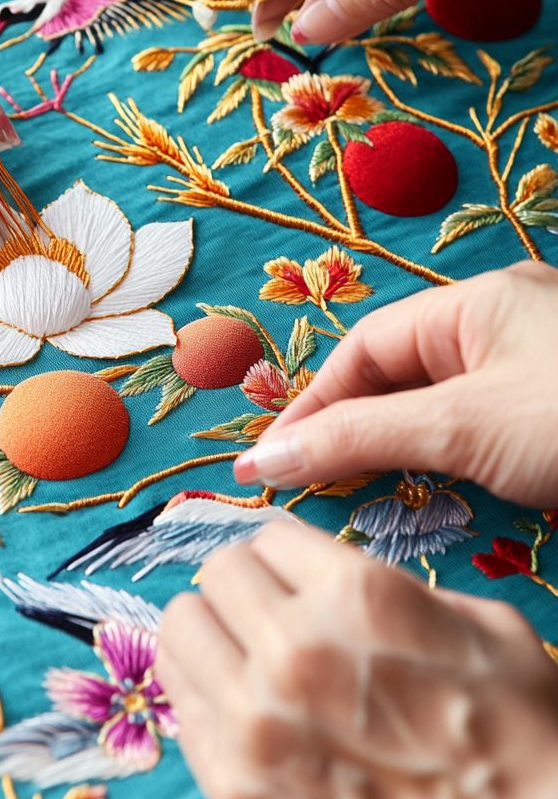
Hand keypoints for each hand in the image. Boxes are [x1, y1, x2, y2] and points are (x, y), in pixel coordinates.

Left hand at [157, 522, 557, 798]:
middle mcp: (292, 648)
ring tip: (240, 657)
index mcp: (353, 593)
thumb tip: (327, 578)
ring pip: (180, 631)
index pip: (267, 537)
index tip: (294, 581)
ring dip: (210, 634)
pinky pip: (180, 708)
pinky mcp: (236, 791)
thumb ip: (389, 586)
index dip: (286, 560)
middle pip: (216, 575)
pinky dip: (203, 696)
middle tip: (266, 617)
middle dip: (243, 589)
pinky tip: (237, 708)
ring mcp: (256, 724)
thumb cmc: (517, 736)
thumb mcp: (477, 622)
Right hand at [233, 262, 557, 508]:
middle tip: (301, 483)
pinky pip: (478, 431)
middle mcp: (503, 324)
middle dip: (349, 428)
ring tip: (350, 496)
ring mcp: (534, 370)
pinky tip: (427, 495)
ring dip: (397, 449)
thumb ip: (365, 438)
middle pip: (399, 376)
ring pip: (438, 408)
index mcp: (478, 302)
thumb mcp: (466, 426)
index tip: (270, 459)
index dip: (313, 404)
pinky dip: (444, 461)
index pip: (367, 348)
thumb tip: (269, 457)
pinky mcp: (552, 416)